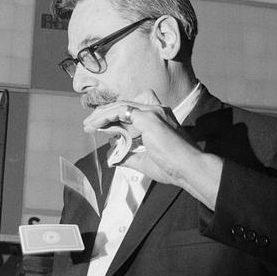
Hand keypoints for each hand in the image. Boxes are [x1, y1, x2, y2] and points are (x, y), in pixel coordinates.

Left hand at [82, 89, 201, 185]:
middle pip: (124, 105)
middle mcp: (157, 110)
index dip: (114, 117)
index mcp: (159, 119)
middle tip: (89, 125)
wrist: (188, 169)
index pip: (131, 111)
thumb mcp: (144, 161)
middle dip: (104, 114)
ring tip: (88, 125)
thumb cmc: (172, 168)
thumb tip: (112, 156)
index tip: (100, 128)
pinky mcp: (148, 117)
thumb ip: (128, 156)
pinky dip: (106, 116)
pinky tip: (96, 124)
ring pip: (120, 106)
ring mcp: (153, 111)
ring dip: (102, 115)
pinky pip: (120, 111)